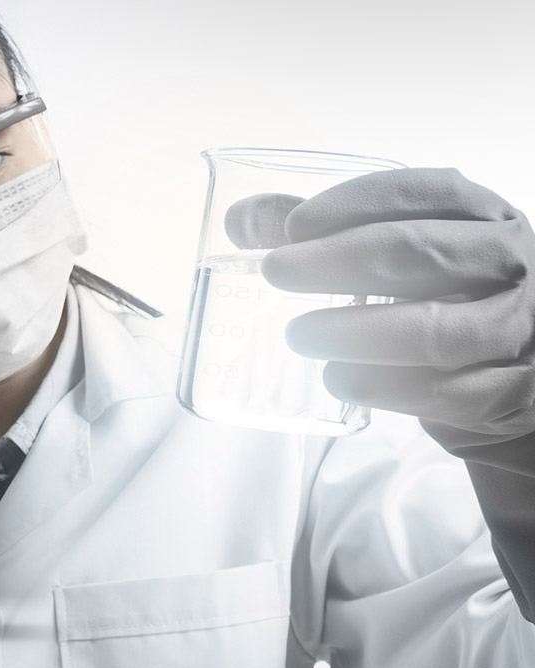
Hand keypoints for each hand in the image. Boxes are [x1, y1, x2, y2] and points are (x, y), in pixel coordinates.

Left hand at [248, 168, 534, 452]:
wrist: (514, 380)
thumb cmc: (443, 302)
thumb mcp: (403, 258)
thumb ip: (327, 234)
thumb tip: (242, 220)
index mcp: (488, 217)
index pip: (431, 191)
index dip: (358, 202)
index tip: (294, 225)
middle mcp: (512, 264)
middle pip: (423, 254)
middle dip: (339, 262)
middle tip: (276, 273)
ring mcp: (515, 329)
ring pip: (432, 331)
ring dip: (353, 334)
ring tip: (299, 334)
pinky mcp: (506, 393)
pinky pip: (438, 393)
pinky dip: (380, 386)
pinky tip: (339, 378)